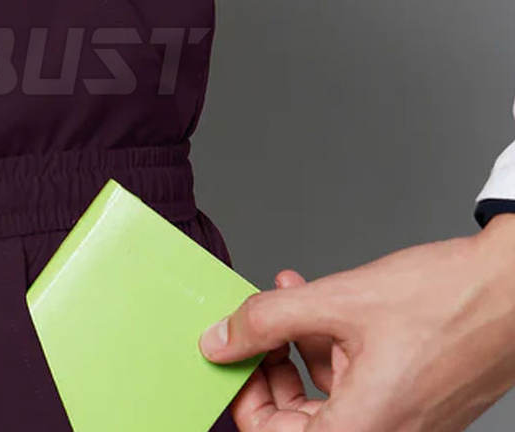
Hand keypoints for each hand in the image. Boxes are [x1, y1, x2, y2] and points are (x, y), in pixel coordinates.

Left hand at [198, 215, 514, 431]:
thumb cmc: (442, 301)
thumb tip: (219, 341)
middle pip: (297, 418)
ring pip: (325, 393)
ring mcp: (401, 420)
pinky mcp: (412, 398)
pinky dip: (329, 342)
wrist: (509, 288)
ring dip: (297, 342)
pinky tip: (317, 298)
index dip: (244, 394)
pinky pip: (354, 380)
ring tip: (286, 293)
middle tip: (255, 323)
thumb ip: (267, 321)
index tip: (232, 354)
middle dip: (269, 363)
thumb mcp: (335, 301)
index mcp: (364, 430)